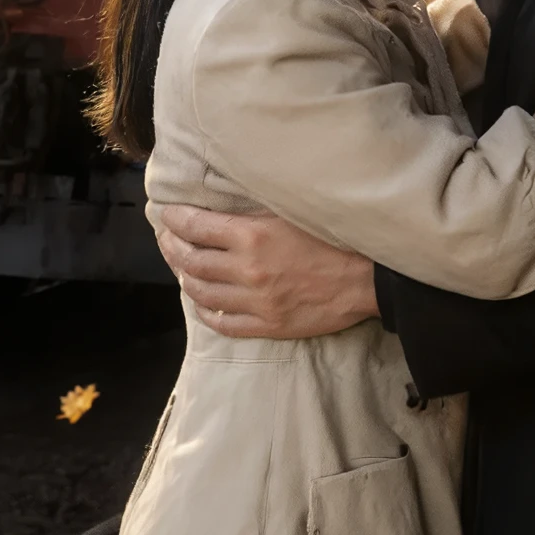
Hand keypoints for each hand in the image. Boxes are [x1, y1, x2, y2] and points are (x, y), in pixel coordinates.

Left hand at [154, 202, 378, 338]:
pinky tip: (202, 304)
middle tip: (167, 239)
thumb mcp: (292, 212)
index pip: (196, 228)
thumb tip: (223, 209)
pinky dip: (206, 313)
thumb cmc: (333, 237)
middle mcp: (247, 270)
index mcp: (252, 236)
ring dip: (185, 279)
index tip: (167, 215)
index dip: (175, 221)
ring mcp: (255, 302)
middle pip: (192, 261)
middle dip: (173, 248)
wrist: (367, 278)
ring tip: (181, 267)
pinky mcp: (267, 325)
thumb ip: (255, 214)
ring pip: (202, 293)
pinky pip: (224, 323)